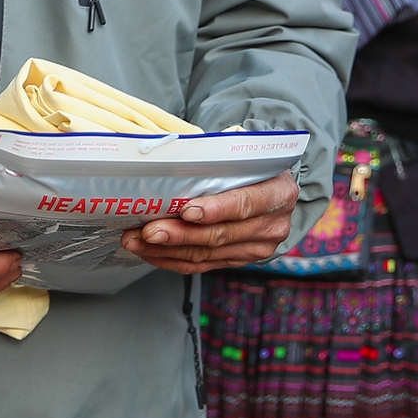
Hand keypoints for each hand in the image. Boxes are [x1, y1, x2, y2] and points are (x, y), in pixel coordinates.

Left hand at [121, 170, 300, 272]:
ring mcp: (257, 247)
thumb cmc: (253, 165)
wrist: (274, 189)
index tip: (186, 211)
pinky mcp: (239, 260)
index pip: (245, 204)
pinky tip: (151, 252)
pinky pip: (203, 264)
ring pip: (207, 254)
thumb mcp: (248, 153)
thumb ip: (222, 157)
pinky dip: (173, 259)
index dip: (215, 210)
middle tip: (149, 231)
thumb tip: (174, 153)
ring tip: (138, 241)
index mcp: (279, 192)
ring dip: (168, 249)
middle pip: (221, 234)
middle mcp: (272, 225)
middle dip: (180, 234)